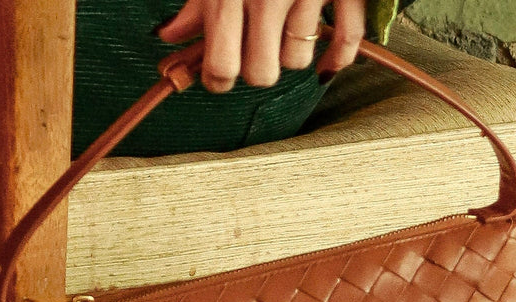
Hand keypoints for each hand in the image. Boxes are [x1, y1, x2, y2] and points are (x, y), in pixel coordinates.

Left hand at [156, 0, 367, 92]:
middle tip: (252, 53)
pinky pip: (347, 38)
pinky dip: (336, 58)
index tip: (219, 76)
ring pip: (298, 59)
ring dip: (290, 53)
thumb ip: (196, 5)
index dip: (217, 80)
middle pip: (262, 73)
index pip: (221, 67)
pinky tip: (323, 64)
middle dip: (255, 69)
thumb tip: (169, 36)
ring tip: (284, 32)